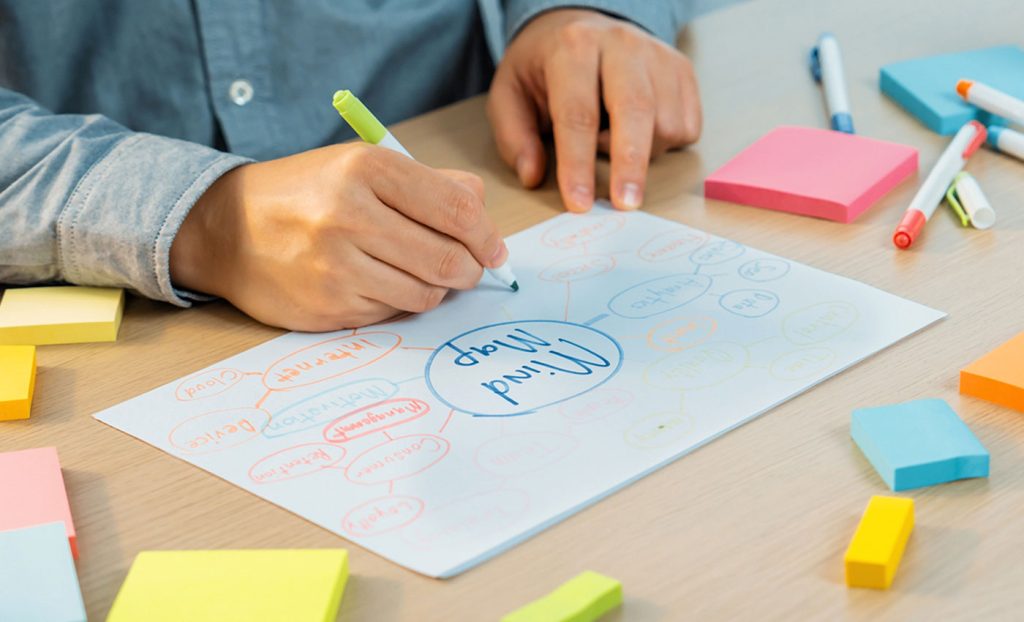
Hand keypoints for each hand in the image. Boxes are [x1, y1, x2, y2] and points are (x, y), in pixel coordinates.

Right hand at [169, 144, 507, 330]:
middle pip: (449, 258)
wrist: (226, 229)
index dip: (487, 235)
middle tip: (468, 270)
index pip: (458, 208)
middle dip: (471, 270)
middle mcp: (350, 214)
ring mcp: (336, 265)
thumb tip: (483, 211)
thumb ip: (428, 184)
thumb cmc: (307, 194)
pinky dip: (397, 301)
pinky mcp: (327, 306)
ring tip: (419, 273)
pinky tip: (377, 283)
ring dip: (435, 289)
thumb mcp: (362, 166)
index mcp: (367, 169)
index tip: (494, 249)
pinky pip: (391, 312)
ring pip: (426, 293)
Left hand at [487, 9, 701, 212]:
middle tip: (625, 205)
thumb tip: (532, 176)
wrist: (581, 25)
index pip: (578, 113)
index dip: (578, 164)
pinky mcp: (682, 70)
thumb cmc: (543, 69)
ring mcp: (658, 55)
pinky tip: (638, 133)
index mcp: (573, 47)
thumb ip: (514, 137)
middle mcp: (621, 44)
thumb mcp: (509, 94)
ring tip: (612, 142)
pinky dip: (665, 145)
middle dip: (630, 164)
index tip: (579, 204)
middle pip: (635, 110)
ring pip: (665, 123)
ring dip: (642, 154)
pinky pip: (687, 126)